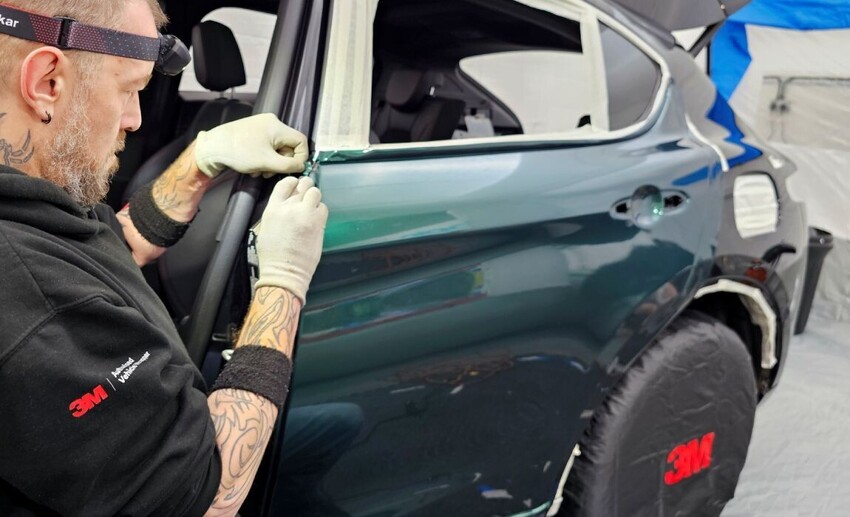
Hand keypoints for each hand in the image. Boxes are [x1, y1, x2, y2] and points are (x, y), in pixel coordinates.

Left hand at [194, 113, 308, 177]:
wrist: (212, 147)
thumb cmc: (239, 153)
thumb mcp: (267, 162)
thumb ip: (289, 165)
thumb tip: (301, 166)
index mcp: (277, 126)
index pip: (301, 141)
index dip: (300, 157)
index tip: (291, 170)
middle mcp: (271, 122)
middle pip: (288, 145)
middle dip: (281, 162)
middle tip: (269, 173)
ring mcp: (261, 125)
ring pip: (277, 147)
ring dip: (271, 162)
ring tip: (258, 171)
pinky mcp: (253, 131)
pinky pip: (266, 145)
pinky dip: (263, 157)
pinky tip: (253, 166)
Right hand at [254, 176, 327, 301]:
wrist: (285, 271)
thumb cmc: (273, 255)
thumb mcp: (267, 228)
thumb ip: (278, 212)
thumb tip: (289, 204)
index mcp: (273, 209)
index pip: (285, 183)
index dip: (293, 183)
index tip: (297, 186)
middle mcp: (289, 207)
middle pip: (304, 184)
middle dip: (307, 188)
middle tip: (308, 196)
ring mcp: (304, 213)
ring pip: (315, 193)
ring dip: (315, 200)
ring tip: (312, 211)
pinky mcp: (317, 222)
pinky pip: (324, 208)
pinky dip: (321, 212)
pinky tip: (316, 221)